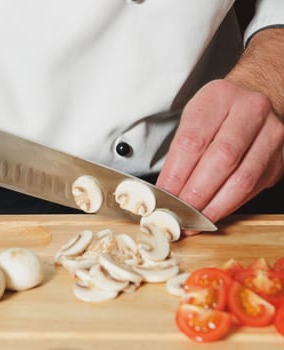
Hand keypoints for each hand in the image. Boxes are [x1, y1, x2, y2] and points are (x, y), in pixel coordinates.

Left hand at [156, 79, 283, 232]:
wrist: (258, 98)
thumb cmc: (218, 112)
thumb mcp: (193, 118)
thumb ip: (180, 151)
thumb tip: (166, 191)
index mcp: (219, 98)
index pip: (192, 141)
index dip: (176, 175)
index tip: (162, 196)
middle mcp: (250, 112)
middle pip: (221, 160)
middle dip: (195, 194)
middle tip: (176, 213)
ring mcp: (271, 134)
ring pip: (242, 179)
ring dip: (214, 206)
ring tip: (193, 221)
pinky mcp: (279, 158)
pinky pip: (253, 189)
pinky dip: (229, 206)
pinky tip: (212, 213)